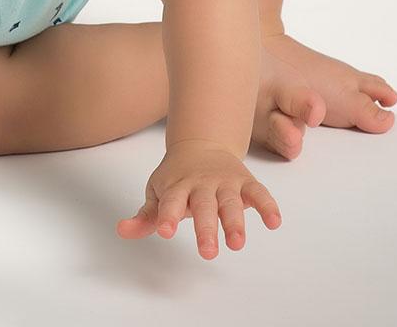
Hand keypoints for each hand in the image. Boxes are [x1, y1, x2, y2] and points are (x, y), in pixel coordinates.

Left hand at [116, 138, 281, 258]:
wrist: (200, 143)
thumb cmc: (176, 177)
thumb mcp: (158, 192)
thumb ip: (146, 216)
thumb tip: (122, 230)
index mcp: (177, 187)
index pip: (170, 202)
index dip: (166, 215)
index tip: (164, 231)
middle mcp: (201, 184)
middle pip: (203, 206)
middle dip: (206, 228)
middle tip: (207, 253)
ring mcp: (224, 182)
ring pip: (230, 202)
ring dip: (235, 222)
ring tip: (237, 243)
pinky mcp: (245, 182)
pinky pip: (259, 193)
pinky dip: (267, 205)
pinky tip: (274, 222)